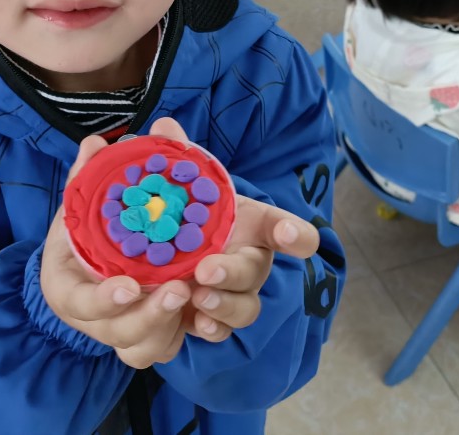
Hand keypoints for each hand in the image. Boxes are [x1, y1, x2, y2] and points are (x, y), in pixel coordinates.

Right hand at [41, 125, 194, 368]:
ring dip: (169, 326)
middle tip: (179, 288)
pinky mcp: (149, 336)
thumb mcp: (81, 201)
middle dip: (149, 315)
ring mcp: (121, 331)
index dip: (103, 300)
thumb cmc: (84, 229)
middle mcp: (93, 319)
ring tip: (195, 295)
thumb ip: (87, 174)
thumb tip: (95, 142)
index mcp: (67, 287)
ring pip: (144, 349)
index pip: (79, 302)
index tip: (129, 285)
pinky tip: (203, 313)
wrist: (86, 259)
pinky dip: (182, 333)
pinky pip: (163, 348)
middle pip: (119, 333)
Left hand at [147, 119, 321, 344]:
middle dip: (235, 272)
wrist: (162, 252)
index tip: (295, 238)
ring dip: (224, 304)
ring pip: (244, 309)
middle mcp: (248, 262)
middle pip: (256, 271)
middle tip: (205, 268)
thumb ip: (174, 156)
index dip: (294, 234)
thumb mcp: (177, 184)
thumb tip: (163, 126)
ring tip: (197, 295)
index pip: (281, 228)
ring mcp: (232, 294)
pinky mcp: (210, 319)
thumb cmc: (184, 214)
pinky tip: (194, 322)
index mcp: (248, 226)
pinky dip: (210, 329)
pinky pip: (219, 331)